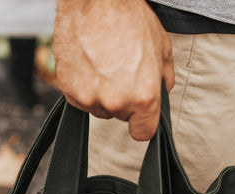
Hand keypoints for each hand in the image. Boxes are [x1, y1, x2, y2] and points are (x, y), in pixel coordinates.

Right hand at [54, 0, 174, 140]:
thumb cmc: (130, 18)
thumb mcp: (162, 49)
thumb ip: (164, 82)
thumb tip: (161, 97)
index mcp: (144, 97)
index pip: (142, 133)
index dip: (142, 123)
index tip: (140, 115)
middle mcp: (116, 103)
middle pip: (120, 117)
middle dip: (123, 99)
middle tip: (121, 70)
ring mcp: (91, 98)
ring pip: (99, 108)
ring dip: (102, 94)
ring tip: (104, 63)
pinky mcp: (70, 91)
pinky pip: (80, 100)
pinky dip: (84, 87)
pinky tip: (89, 64)